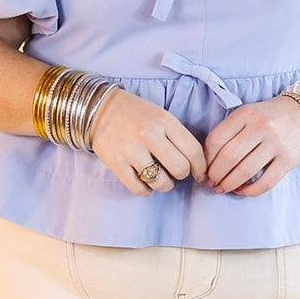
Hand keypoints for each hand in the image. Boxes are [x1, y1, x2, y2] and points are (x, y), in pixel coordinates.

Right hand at [89, 86, 208, 194]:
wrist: (99, 109)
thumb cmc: (135, 114)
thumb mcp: (161, 116)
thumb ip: (177, 136)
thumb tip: (195, 165)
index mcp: (164, 121)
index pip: (193, 150)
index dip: (200, 166)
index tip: (199, 173)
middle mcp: (149, 135)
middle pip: (180, 169)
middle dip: (182, 174)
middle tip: (176, 172)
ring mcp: (131, 150)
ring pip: (161, 182)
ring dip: (165, 184)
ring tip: (160, 177)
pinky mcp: (116, 163)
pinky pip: (139, 188)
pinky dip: (146, 189)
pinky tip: (145, 181)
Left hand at [204, 94, 299, 195]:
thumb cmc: (268, 116)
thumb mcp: (247, 113)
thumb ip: (229, 131)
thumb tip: (208, 161)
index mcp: (246, 114)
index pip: (216, 139)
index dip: (206, 159)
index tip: (203, 168)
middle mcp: (261, 127)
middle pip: (228, 158)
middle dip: (215, 174)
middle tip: (211, 182)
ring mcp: (276, 144)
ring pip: (244, 172)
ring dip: (228, 184)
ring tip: (222, 188)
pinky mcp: (288, 160)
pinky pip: (265, 182)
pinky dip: (249, 191)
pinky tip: (241, 190)